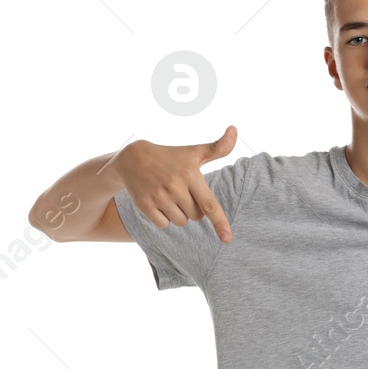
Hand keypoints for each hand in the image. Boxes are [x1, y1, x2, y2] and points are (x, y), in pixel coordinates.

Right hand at [112, 126, 235, 241]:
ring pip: (181, 222)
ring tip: (170, 195)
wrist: (133, 158)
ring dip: (179, 214)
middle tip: (182, 192)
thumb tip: (234, 129)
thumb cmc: (171, 157)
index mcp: (191, 175)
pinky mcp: (144, 205)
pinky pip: (164, 224)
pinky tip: (158, 202)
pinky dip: (164, 218)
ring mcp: (158, 197)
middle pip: (196, 216)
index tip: (227, 238)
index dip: (220, 222)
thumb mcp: (194, 152)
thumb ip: (219, 147)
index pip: (210, 205)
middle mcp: (175, 187)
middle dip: (193, 208)